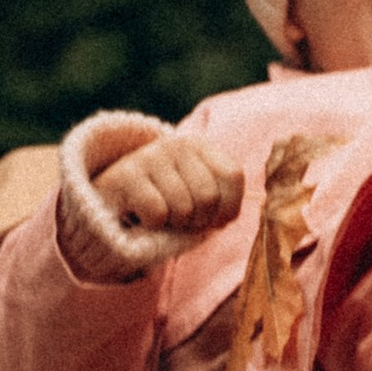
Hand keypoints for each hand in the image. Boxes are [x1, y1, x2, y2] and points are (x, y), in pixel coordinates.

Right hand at [61, 127, 244, 282]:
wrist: (111, 202)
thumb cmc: (165, 204)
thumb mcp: (197, 195)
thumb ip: (225, 198)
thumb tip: (260, 206)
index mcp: (201, 147)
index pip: (233, 178)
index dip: (227, 208)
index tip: (213, 218)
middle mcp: (177, 144)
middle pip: (209, 196)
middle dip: (199, 221)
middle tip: (183, 220)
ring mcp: (150, 156)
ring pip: (184, 208)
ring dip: (175, 224)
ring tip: (164, 217)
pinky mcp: (127, 174)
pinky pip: (158, 213)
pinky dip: (154, 225)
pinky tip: (143, 215)